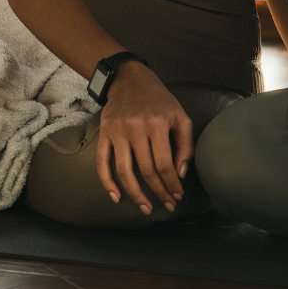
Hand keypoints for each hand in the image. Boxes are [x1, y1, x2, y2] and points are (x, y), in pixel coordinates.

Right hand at [95, 62, 192, 214]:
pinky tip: (117, 198)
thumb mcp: (180, 116)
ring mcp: (117, 132)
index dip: (171, 184)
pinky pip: (102, 163)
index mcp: (158, 124)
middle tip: (167, 205)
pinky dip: (108, 183)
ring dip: (135, 195)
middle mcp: (136, 128)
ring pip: (125, 172)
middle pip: (146, 170)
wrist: (130, 80)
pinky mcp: (104, 134)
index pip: (165, 163)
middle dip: (159, 192)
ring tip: (146, 208)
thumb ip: (185, 144)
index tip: (177, 196)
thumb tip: (180, 173)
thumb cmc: (159, 101)